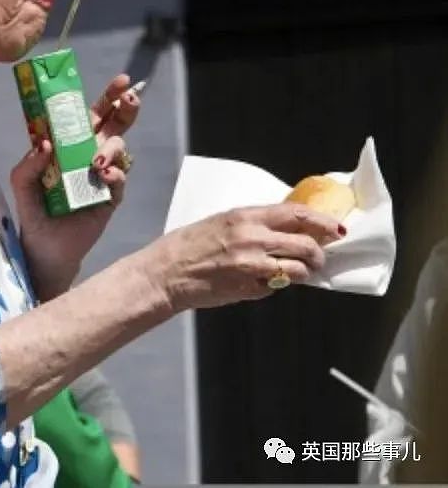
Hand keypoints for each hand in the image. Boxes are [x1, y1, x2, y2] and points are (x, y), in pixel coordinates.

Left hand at [10, 74, 140, 300]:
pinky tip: (104, 175)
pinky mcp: (110, 196)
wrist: (45, 248)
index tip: (121, 80)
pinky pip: (120, 179)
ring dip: (112, 147)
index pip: (90, 114)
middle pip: (114, 124)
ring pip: (119, 148)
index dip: (106, 97)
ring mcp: (102, 174)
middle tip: (130, 97)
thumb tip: (46, 143)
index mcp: (70, 144)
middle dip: (125, 107)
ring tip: (97, 160)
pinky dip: (115, 173)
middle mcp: (89, 154)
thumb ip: (28, 162)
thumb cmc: (33, 210)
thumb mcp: (21, 182)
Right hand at [145, 203, 344, 311]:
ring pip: (298, 269)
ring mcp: (251, 265)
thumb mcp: (221, 222)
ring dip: (304, 272)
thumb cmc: (189, 245)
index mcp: (244, 216)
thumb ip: (253, 224)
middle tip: (319, 258)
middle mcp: (251, 238)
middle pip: (305, 244)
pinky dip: (277, 284)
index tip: (336, 228)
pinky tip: (265, 281)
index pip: (296, 213)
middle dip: (319, 253)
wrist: (166, 272)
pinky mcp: (248, 287)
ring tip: (298, 272)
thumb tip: (287, 227)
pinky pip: (276, 286)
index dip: (322, 221)